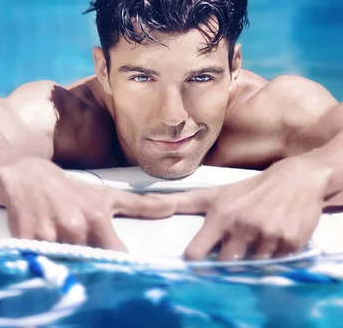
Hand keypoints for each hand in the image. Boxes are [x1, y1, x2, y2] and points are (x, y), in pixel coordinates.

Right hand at [0, 157, 175, 249]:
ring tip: (58, 235)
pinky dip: (41, 256)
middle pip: (87, 261)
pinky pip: (38, 260)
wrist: (27, 176)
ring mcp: (50, 234)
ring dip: (63, 257)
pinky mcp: (26, 238)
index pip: (114, 254)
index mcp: (96, 217)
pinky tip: (41, 238)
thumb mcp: (105, 195)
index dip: (116, 264)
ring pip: (64, 263)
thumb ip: (140, 205)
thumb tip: (172, 206)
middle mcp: (74, 227)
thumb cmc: (71, 189)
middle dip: (84, 257)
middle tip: (76, 241)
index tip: (118, 266)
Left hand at [169, 156, 331, 260]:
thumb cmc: (247, 190)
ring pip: (252, 265)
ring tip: (256, 237)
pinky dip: (274, 256)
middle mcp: (242, 226)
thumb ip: (182, 201)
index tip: (194, 263)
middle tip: (234, 245)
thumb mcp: (214, 193)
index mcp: (220, 215)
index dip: (195, 260)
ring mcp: (267, 235)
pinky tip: (274, 237)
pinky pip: (276, 263)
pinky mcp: (290, 242)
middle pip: (225, 263)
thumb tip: (150, 201)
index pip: (198, 251)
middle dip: (227, 259)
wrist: (295, 180)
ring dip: (253, 257)